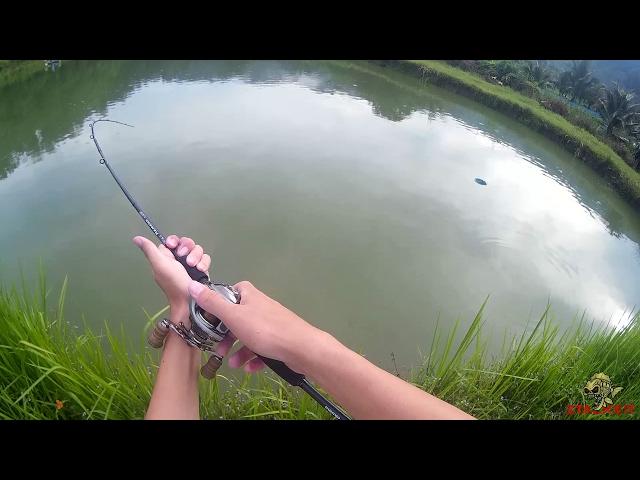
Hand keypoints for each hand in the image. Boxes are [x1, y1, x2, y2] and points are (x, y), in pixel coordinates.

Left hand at [134, 235, 210, 307]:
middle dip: (188, 249)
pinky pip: (205, 257)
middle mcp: (179, 259)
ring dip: (196, 257)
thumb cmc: (173, 282)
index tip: (174, 246)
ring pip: (197, 249)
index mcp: (166, 257)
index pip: (172, 241)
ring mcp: (191, 263)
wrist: (190, 300)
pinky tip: (201, 270)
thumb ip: (150, 250)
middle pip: (186, 242)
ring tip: (194, 266)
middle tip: (185, 260)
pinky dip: (204, 263)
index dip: (174, 241)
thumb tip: (136, 238)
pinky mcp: (202, 268)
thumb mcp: (159, 265)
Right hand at [188, 280, 327, 374]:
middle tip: (219, 348)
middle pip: (237, 318)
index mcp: (249, 295)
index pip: (230, 292)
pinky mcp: (279, 338)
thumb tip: (192, 285)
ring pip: (249, 335)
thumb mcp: (234, 316)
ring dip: (239, 351)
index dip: (218, 304)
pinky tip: (251, 368)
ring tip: (234, 364)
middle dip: (227, 335)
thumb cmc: (264, 329)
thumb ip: (212, 303)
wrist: (300, 348)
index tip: (210, 319)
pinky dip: (254, 357)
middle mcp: (260, 306)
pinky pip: (262, 347)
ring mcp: (271, 323)